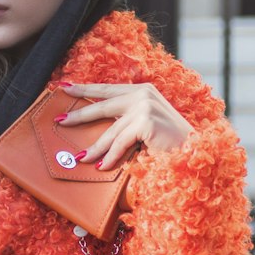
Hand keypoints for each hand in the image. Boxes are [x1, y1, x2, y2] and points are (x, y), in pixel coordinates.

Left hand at [56, 82, 194, 168]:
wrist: (195, 153)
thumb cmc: (169, 145)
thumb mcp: (145, 127)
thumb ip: (125, 122)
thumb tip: (96, 133)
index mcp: (142, 91)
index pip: (107, 89)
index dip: (84, 89)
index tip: (64, 88)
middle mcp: (143, 94)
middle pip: (102, 105)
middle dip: (79, 115)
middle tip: (60, 120)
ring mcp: (145, 106)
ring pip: (111, 130)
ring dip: (95, 148)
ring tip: (81, 158)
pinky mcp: (146, 121)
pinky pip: (121, 143)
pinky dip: (111, 157)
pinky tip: (102, 167)